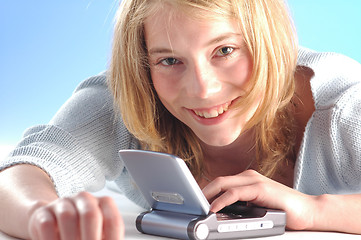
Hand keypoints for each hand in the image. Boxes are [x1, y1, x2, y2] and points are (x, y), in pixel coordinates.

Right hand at [28, 192, 123, 239]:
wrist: (55, 226)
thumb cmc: (85, 233)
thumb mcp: (99, 234)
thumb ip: (105, 238)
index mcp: (104, 203)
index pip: (112, 221)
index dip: (112, 239)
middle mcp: (85, 198)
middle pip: (90, 215)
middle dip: (90, 238)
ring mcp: (63, 203)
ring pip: (67, 216)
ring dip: (70, 239)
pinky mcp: (43, 212)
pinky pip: (47, 225)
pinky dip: (51, 239)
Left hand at [202, 170, 317, 229]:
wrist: (308, 211)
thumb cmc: (282, 210)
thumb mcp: (255, 207)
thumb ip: (240, 205)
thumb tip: (219, 212)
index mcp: (246, 180)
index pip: (220, 182)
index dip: (205, 191)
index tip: (194, 201)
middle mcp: (249, 177)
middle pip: (217, 181)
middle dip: (201, 192)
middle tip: (190, 204)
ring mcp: (255, 181)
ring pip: (223, 183)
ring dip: (207, 195)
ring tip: (197, 206)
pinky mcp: (261, 188)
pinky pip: (235, 192)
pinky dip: (221, 200)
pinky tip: (213, 208)